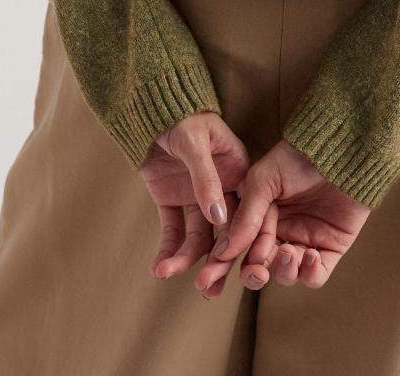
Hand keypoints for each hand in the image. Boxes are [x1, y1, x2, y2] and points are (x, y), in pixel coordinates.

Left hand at [137, 109, 249, 281]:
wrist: (150, 110)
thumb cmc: (181, 116)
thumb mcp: (195, 142)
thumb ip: (206, 178)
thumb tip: (219, 219)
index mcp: (239, 172)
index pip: (249, 212)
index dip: (245, 239)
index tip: (236, 263)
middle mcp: (222, 190)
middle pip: (225, 233)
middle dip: (216, 262)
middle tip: (207, 288)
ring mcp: (197, 198)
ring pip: (197, 237)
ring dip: (185, 259)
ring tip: (166, 272)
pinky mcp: (173, 201)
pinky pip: (172, 230)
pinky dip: (166, 248)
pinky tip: (158, 267)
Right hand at [194, 137, 371, 293]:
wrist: (340, 151)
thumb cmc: (299, 157)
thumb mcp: (264, 180)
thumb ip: (246, 215)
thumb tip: (223, 250)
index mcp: (260, 216)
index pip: (237, 246)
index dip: (221, 264)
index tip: (207, 280)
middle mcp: (280, 232)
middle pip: (259, 267)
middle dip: (253, 275)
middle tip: (256, 272)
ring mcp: (305, 242)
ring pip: (286, 274)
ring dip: (284, 270)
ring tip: (288, 252)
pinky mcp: (330, 249)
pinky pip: (315, 276)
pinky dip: (310, 274)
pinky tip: (309, 255)